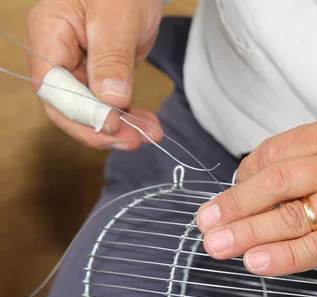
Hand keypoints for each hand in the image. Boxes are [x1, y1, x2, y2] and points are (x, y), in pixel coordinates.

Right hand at [27, 0, 164, 149]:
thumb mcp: (116, 19)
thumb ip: (111, 59)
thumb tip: (110, 101)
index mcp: (49, 35)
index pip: (53, 87)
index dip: (80, 112)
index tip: (112, 125)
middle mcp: (58, 56)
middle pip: (68, 107)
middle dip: (101, 128)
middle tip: (134, 140)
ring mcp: (79, 68)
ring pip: (91, 111)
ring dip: (121, 128)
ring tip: (150, 135)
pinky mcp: (100, 76)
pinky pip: (109, 105)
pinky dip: (129, 117)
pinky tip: (149, 126)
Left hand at [196, 103, 316, 275]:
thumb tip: (273, 171)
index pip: (276, 152)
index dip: (247, 175)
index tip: (235, 191)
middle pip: (274, 182)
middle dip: (234, 204)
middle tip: (205, 221)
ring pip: (290, 216)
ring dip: (246, 232)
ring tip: (215, 244)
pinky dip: (284, 256)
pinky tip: (256, 263)